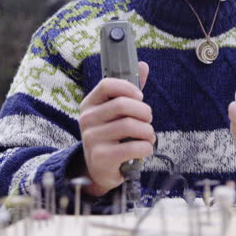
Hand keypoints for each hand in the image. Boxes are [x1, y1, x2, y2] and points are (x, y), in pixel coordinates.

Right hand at [77, 62, 153, 195]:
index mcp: (89, 105)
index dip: (128, 88)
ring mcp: (91, 139)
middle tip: (148, 120)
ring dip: (148, 131)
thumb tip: (143, 65)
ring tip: (148, 136)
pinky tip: (144, 149)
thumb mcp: (116, 113)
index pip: (107, 84)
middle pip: (123, 104)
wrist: (99, 170)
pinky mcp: (101, 157)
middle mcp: (87, 120)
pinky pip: (133, 147)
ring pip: (130, 126)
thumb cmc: (112, 136)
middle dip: (144, 112)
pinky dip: (146, 147)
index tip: (139, 97)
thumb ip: (129, 90)